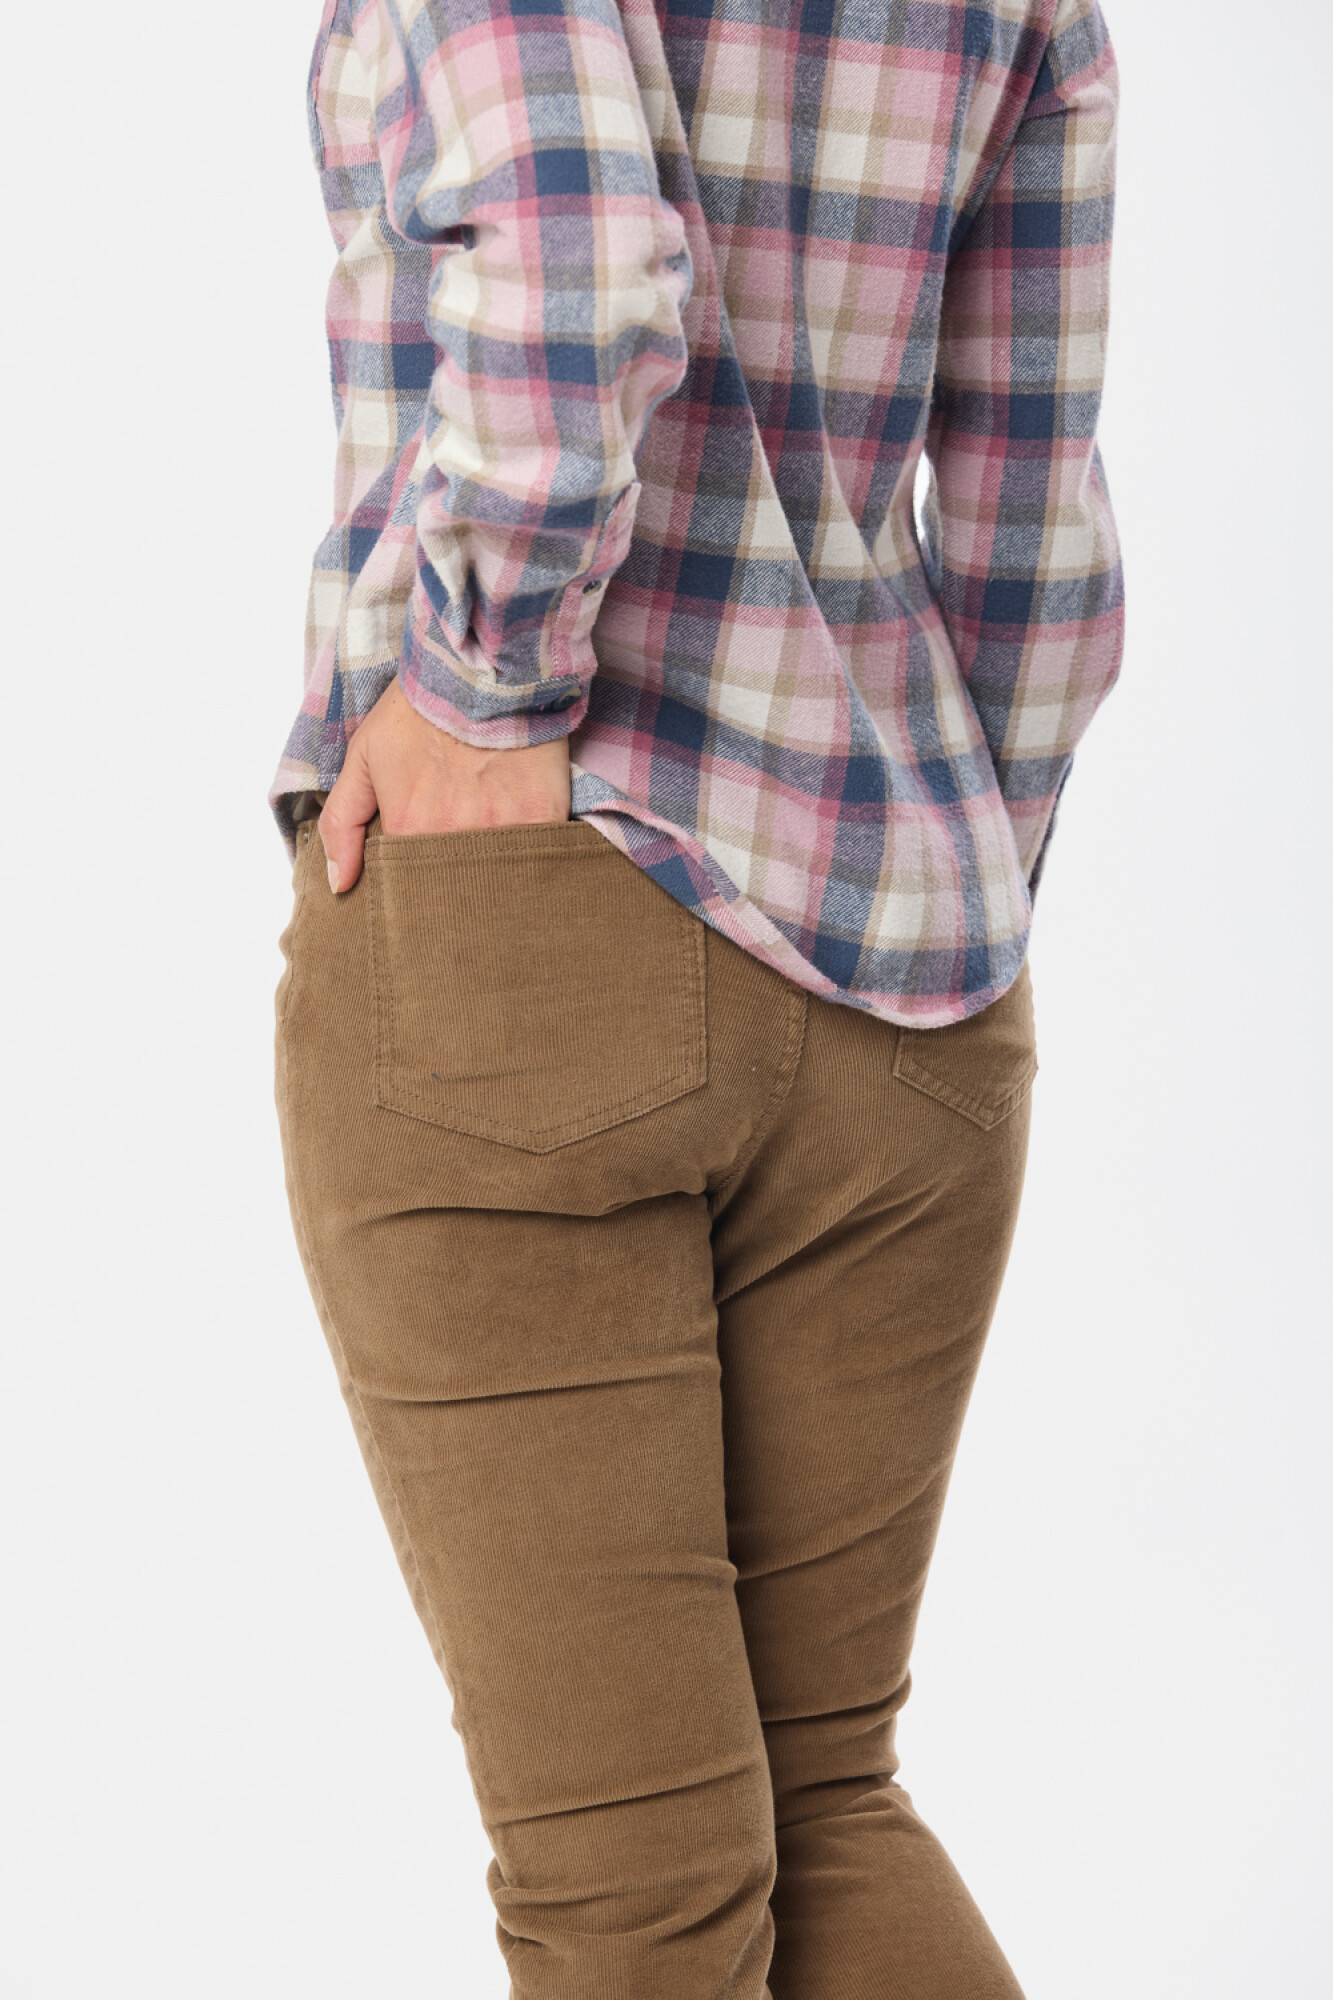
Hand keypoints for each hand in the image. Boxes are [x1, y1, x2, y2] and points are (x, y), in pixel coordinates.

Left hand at [319, 679, 571, 893]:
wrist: (481, 670)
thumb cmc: (421, 710)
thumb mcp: (364, 757)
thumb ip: (342, 823)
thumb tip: (339, 883)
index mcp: (409, 829)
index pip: (406, 887)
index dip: (411, 885)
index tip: (418, 879)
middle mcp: (454, 837)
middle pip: (453, 890)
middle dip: (451, 892)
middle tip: (453, 869)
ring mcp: (502, 831)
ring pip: (495, 881)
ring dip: (489, 877)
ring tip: (485, 857)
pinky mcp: (543, 819)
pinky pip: (536, 859)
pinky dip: (529, 861)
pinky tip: (520, 846)